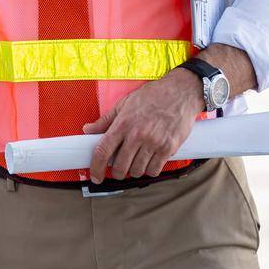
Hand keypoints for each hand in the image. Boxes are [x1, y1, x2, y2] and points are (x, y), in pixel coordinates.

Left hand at [82, 69, 201, 181]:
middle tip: (119, 168)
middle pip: (120, 166)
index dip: (96, 167)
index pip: (103, 151)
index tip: (96, 176)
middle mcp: (137, 135)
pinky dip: (150, 170)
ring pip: (137, 171)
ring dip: (134, 170)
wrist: (180, 92)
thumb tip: (88, 130)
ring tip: (136, 161)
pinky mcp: (168, 148)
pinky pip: (154, 170)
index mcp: (123, 123)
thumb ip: (106, 120)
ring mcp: (153, 142)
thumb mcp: (125, 103)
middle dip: (117, 172)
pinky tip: (149, 161)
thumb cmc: (152, 96)